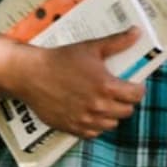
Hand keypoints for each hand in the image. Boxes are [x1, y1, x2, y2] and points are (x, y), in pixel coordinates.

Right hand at [11, 27, 145, 138]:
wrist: (29, 74)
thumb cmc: (60, 60)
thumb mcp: (91, 47)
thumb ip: (117, 42)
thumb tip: (136, 33)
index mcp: (106, 86)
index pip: (136, 96)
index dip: (137, 90)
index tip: (133, 86)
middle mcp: (98, 106)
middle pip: (127, 111)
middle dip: (125, 101)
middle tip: (117, 93)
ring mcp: (85, 120)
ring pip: (111, 124)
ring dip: (111, 115)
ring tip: (103, 103)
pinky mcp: (72, 128)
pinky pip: (94, 133)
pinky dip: (95, 125)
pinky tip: (90, 113)